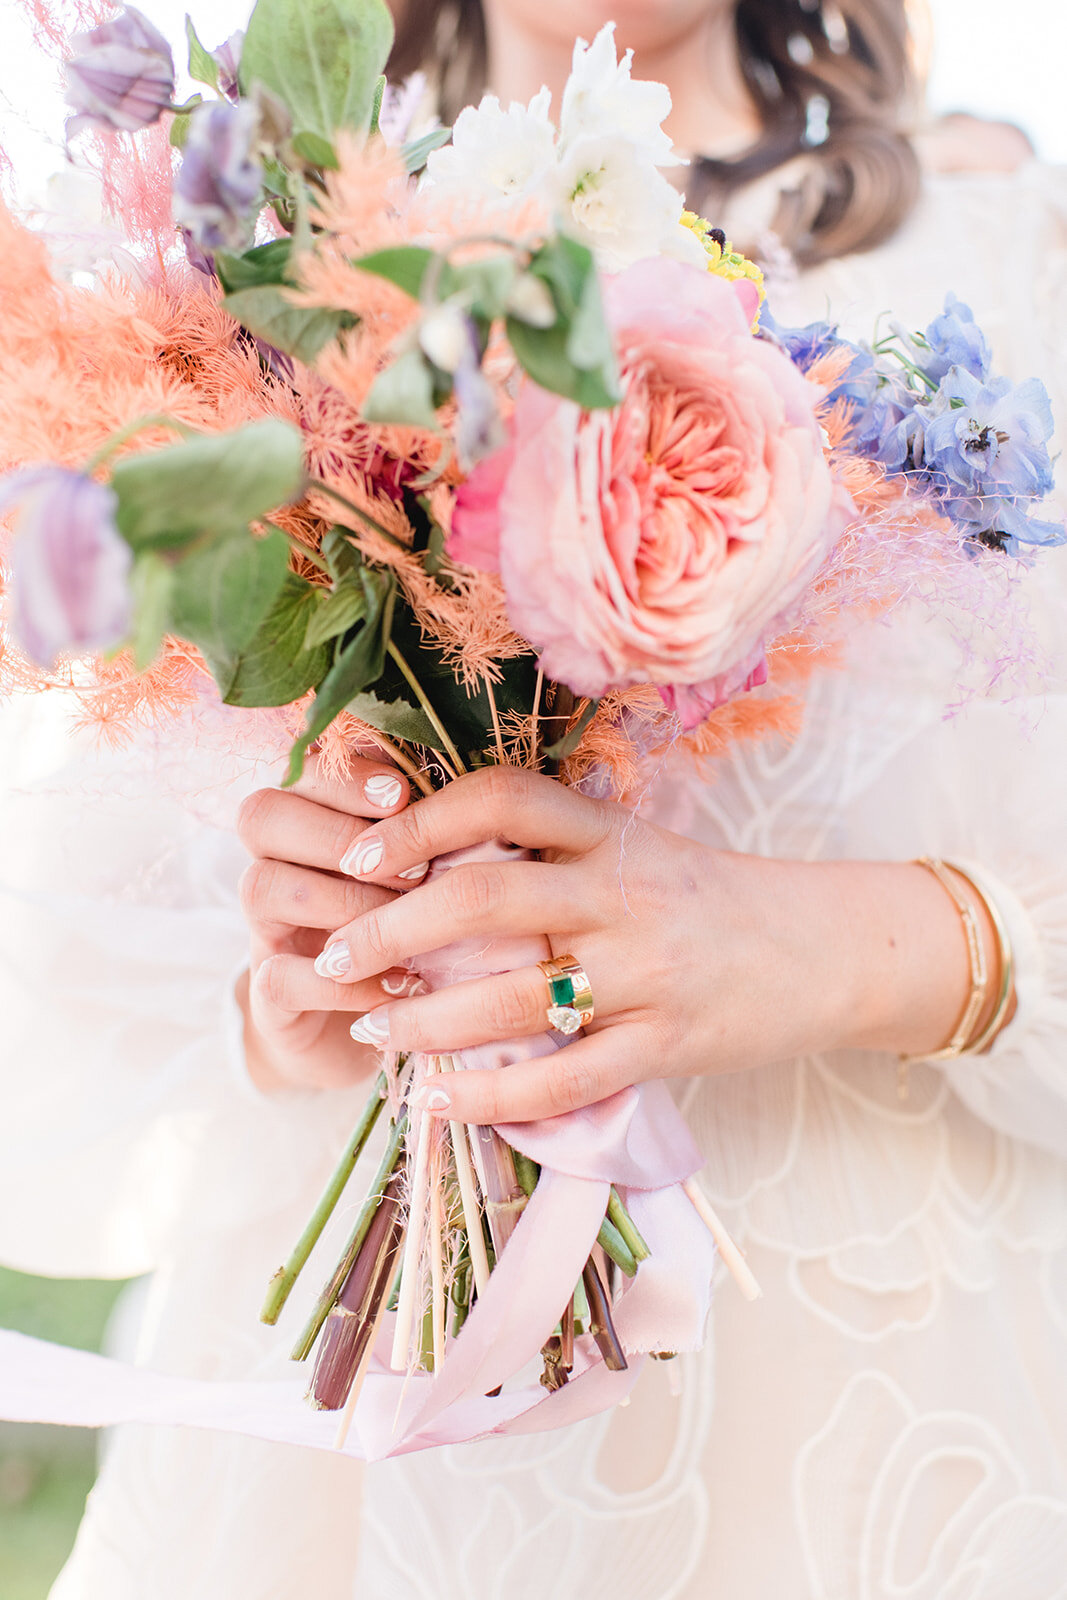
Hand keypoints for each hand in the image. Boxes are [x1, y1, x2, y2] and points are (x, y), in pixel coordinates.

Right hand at [235, 755, 427, 1090]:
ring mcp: (268, 929)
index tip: (401, 794)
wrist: (383, 1025)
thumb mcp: (434, 875)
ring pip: (261, 887)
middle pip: (260, 816)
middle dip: (338, 835)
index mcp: (315, 820)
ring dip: (340, 902)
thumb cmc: (423, 929)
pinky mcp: (270, 994)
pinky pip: (280, 976)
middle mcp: (279, 865)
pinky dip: (341, 982)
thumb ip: (435, 834)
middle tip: (412, 871)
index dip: (344, 777)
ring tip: (405, 925)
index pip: (300, 771)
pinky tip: (397, 985)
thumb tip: (475, 793)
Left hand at [318, 767, 979, 1121]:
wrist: (828, 951)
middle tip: (334, 953)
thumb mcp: (642, 849)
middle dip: (391, 927)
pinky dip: (490, 1098)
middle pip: (486, 895)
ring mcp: (649, 973)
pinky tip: (437, 1101)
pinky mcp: (668, 1045)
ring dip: (424, 1020)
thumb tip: (441, 855)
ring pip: (513, 998)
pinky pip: (564, 1081)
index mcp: (614, 833)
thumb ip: (558, 848)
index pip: (504, 797)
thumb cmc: (716, 899)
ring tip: (373, 1029)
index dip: (420, 819)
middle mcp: (625, 894)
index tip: (359, 854)